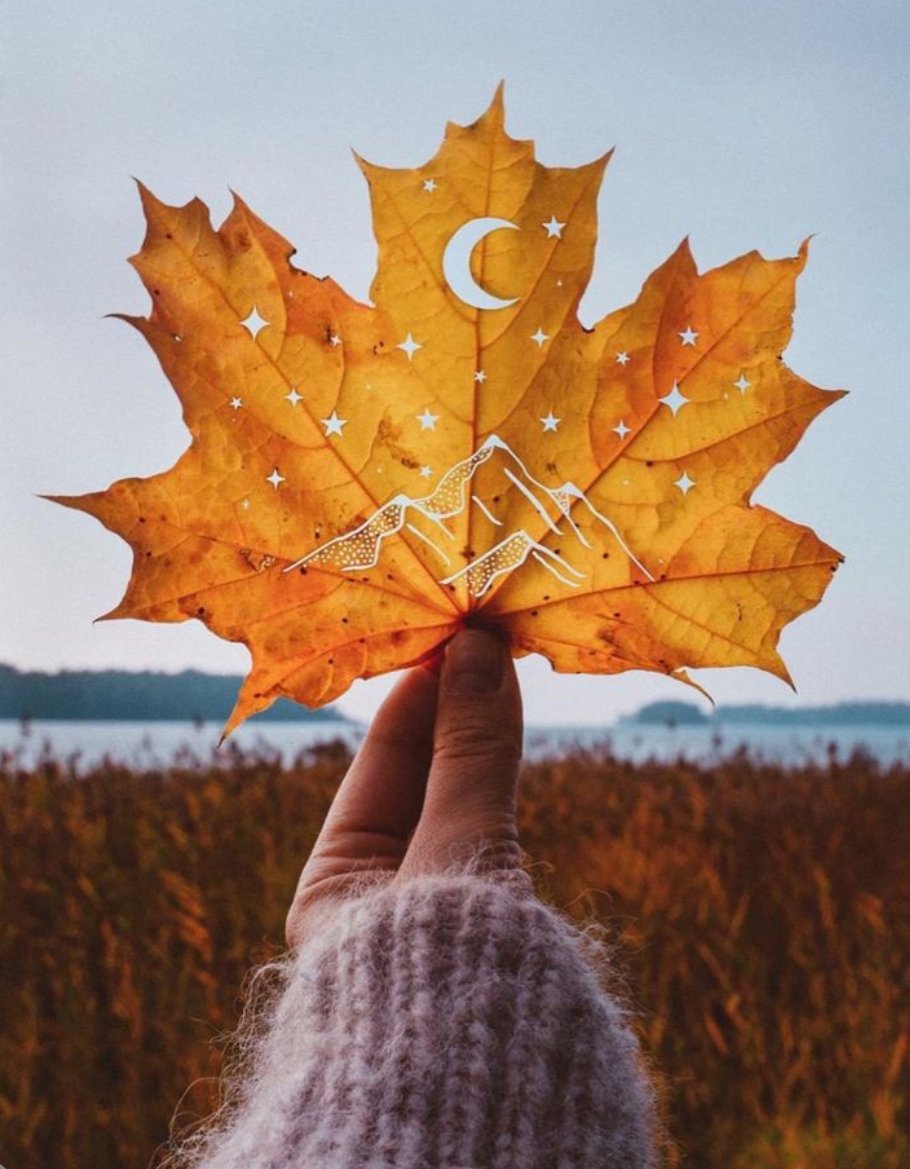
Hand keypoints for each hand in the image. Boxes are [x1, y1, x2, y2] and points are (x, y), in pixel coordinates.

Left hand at [286, 628, 523, 948]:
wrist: (493, 1101)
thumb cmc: (442, 966)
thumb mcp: (456, 847)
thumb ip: (470, 751)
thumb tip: (476, 647)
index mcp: (333, 897)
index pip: (375, 770)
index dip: (416, 698)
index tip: (452, 638)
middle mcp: (376, 903)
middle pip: (417, 785)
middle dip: (451, 714)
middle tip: (485, 639)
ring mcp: (430, 919)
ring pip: (455, 807)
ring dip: (478, 742)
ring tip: (503, 666)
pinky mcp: (482, 932)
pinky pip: (484, 837)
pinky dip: (497, 785)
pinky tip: (512, 730)